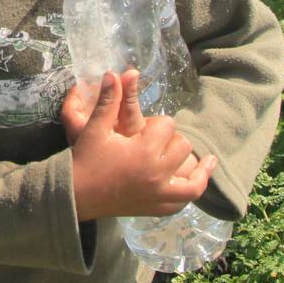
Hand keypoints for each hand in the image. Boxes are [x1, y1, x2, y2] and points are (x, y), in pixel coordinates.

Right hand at [71, 72, 216, 221]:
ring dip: (199, 170)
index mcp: (144, 151)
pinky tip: (194, 182)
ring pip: (194, 182)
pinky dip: (190, 193)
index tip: (147, 125)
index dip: (159, 122)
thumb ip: (109, 100)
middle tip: (159, 141)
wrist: (76, 195)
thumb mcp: (96, 127)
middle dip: (174, 140)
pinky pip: (183, 202)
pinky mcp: (155, 209)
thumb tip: (114, 73)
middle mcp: (157, 174)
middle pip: (183, 148)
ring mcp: (158, 195)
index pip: (168, 126)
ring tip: (207, 160)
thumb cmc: (86, 158)